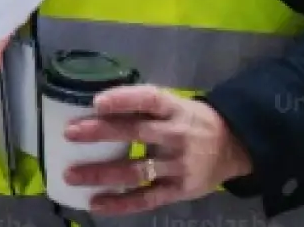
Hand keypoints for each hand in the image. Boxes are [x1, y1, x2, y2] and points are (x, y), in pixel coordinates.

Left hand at [59, 83, 253, 215]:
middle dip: (101, 133)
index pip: (149, 100)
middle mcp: (176, 135)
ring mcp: (178, 166)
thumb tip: (94, 106)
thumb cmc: (190, 121)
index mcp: (174, 109)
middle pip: (136, 133)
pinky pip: (147, 199)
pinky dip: (120, 203)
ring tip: (71, 175)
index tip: (96, 102)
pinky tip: (96, 204)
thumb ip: (142, 107)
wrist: (233, 146)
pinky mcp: (180, 190)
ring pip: (136, 170)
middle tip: (69, 133)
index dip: (123, 99)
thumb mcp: (175, 105)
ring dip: (102, 173)